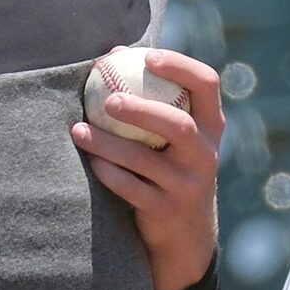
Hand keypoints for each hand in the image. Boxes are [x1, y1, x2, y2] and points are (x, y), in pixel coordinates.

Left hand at [73, 48, 223, 289]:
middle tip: (109, 100)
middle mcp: (207, 155)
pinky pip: (131, 189)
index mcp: (211, 126)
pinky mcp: (168, 211)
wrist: (185, 236)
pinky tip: (91, 162)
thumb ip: (154, 96)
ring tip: (78, 130)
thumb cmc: (170, 168)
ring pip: (145, 160)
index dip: (180, 65)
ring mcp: (189, 185)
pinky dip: (109, 174)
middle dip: (142, 110)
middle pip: (179, 125)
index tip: (147, 57)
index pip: (206, 84)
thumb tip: (112, 52)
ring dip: (108, 143)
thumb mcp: (175, 137)